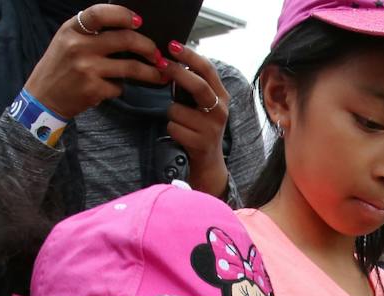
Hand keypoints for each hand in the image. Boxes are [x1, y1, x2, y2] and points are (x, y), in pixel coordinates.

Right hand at [22, 5, 165, 121]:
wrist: (43, 97)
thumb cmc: (60, 67)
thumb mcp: (67, 40)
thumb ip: (90, 32)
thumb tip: (127, 27)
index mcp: (72, 29)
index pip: (99, 14)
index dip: (123, 15)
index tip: (139, 21)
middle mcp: (79, 46)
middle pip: (125, 40)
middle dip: (148, 47)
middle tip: (157, 54)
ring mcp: (87, 69)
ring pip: (130, 67)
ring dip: (150, 72)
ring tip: (160, 74)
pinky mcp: (93, 89)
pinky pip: (119, 87)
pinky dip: (121, 88)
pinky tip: (113, 87)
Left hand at [164, 41, 230, 196]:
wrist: (210, 162)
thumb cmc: (201, 127)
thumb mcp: (203, 105)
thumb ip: (193, 86)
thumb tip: (170, 62)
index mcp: (221, 97)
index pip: (207, 70)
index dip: (189, 55)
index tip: (172, 45)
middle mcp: (220, 111)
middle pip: (198, 86)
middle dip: (177, 72)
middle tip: (161, 64)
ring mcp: (212, 128)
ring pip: (177, 110)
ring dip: (172, 115)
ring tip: (181, 123)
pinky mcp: (200, 143)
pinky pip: (173, 127)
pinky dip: (172, 130)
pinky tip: (182, 135)